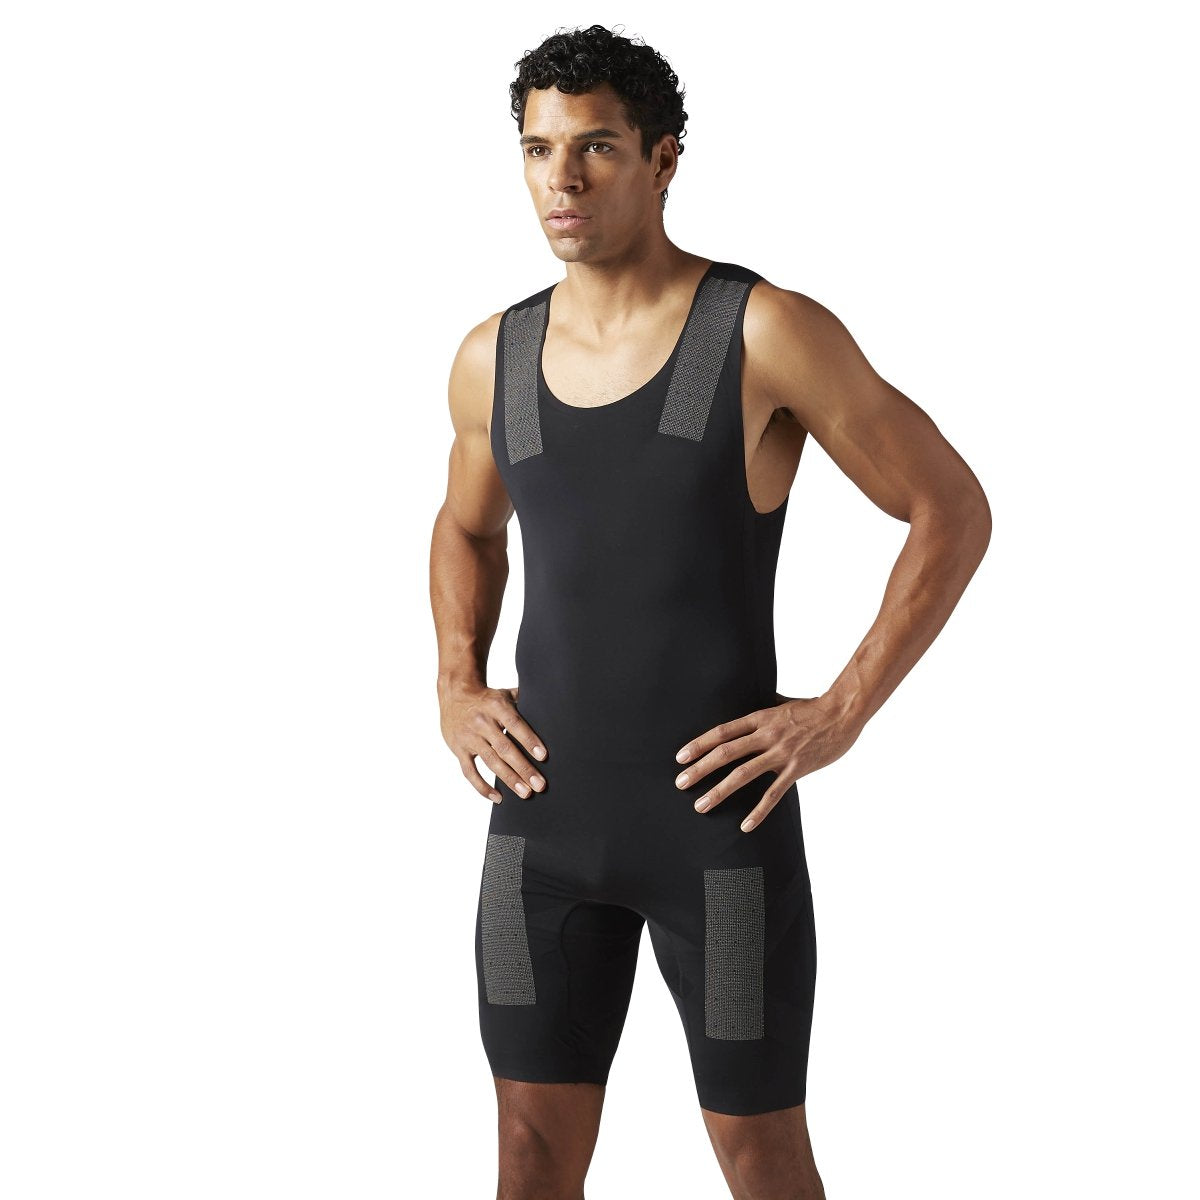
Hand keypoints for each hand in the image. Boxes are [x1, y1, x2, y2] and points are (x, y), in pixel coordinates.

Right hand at [438, 682, 546, 802]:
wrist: (455, 695)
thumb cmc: (488, 698)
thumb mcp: (505, 694)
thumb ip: (525, 702)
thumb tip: (551, 708)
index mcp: (496, 706)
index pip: (515, 725)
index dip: (529, 741)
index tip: (543, 757)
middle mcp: (482, 722)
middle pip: (505, 748)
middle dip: (523, 768)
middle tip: (539, 785)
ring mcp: (469, 737)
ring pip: (490, 762)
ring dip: (509, 779)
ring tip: (525, 793)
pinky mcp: (459, 749)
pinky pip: (470, 772)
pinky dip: (482, 787)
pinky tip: (498, 797)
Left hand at [673, 691, 862, 830]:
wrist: (843, 712)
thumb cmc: (812, 708)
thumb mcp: (780, 704)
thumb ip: (761, 711)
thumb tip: (743, 713)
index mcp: (760, 718)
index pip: (722, 732)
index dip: (699, 744)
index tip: (680, 757)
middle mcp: (766, 734)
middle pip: (725, 753)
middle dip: (700, 769)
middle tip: (680, 783)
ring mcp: (782, 752)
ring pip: (743, 774)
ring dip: (719, 791)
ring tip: (701, 806)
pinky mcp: (797, 768)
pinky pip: (773, 794)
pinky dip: (758, 811)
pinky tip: (745, 826)